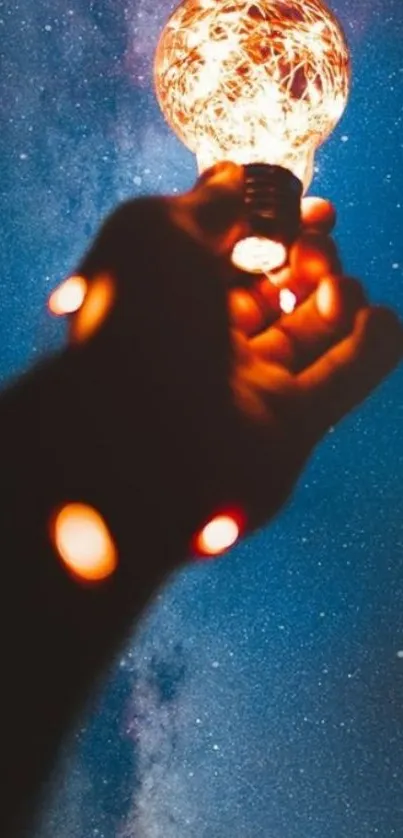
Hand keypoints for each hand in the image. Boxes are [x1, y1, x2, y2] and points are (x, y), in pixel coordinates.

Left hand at [67, 162, 402, 554]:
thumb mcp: (158, 232)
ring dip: (340, 297)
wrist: (143, 441)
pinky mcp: (290, 427)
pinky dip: (372, 347)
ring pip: (312, 334)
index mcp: (170, 298)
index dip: (274, 225)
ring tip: (338, 283)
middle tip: (321, 240)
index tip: (313, 205)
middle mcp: (207, 344)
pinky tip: (382, 317)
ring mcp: (250, 388)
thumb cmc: (138, 324)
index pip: (233, 256)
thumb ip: (207, 203)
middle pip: (276, 292)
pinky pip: (343, 382)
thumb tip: (231, 173)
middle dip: (309, 256)